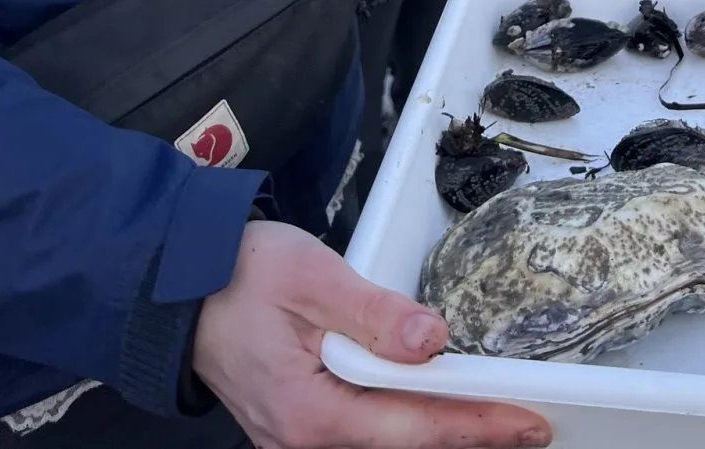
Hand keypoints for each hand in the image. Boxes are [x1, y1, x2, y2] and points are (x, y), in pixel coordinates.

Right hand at [193, 221, 550, 448]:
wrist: (177, 283)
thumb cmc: (239, 273)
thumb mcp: (311, 277)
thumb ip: (374, 313)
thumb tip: (432, 341)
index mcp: (312, 413)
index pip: (413, 427)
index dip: (476, 424)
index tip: (527, 421)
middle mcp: (305, 442)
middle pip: (404, 445)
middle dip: (467, 435)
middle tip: (527, 424)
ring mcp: (298, 440)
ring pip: (384, 444)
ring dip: (437, 430)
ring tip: (494, 417)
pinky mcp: (297, 426)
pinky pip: (362, 433)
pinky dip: (404, 424)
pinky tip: (434, 409)